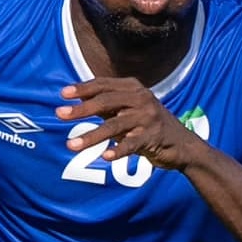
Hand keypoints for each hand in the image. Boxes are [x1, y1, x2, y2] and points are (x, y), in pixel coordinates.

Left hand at [57, 78, 208, 170]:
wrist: (182, 144)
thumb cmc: (149, 124)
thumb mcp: (129, 109)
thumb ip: (107, 105)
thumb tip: (76, 101)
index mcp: (134, 88)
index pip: (103, 84)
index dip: (83, 88)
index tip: (63, 95)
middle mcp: (141, 99)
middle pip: (106, 101)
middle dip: (81, 109)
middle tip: (59, 114)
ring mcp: (148, 118)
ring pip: (114, 125)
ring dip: (91, 136)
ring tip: (71, 145)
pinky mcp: (153, 137)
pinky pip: (132, 144)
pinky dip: (118, 150)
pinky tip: (105, 157)